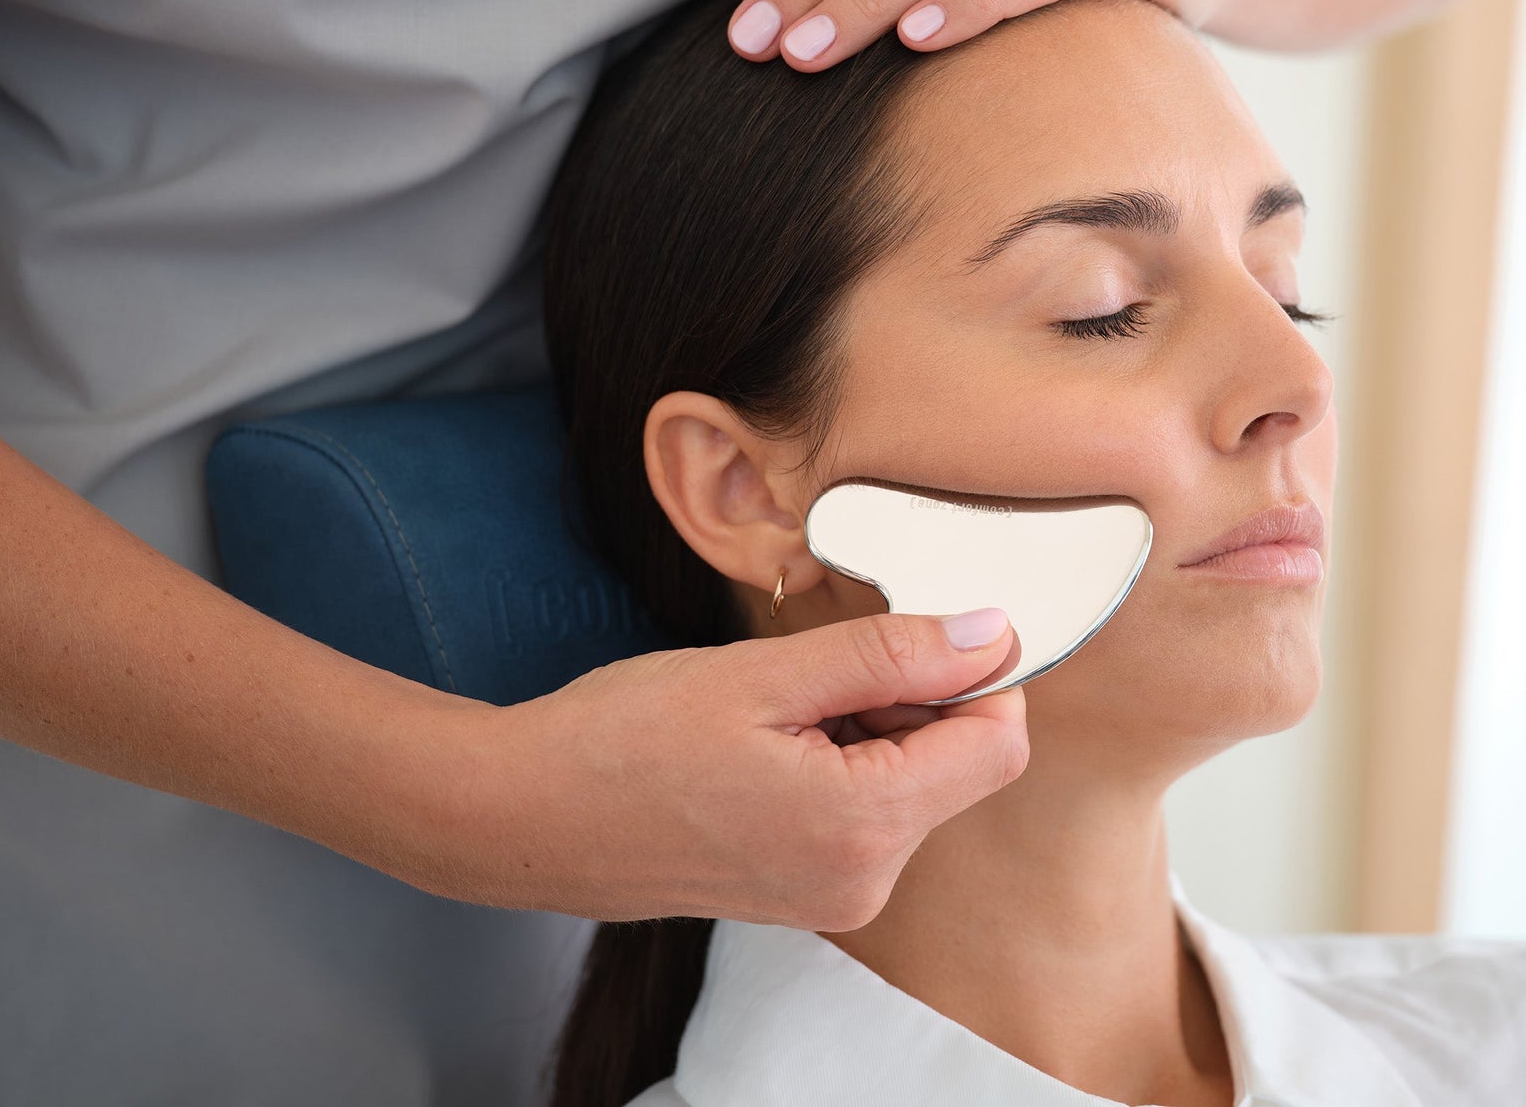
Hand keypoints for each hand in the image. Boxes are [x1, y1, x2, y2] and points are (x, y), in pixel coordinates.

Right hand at [467, 609, 1027, 927]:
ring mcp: (836, 895)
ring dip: (870, 726)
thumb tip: (992, 634)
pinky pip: (870, 811)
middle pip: (960, 764)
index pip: (1000, 743)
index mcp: (864, 827)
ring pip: (915, 782)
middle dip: (910, 699)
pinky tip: (768, 743)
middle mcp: (865, 881)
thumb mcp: (765, 673)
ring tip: (776, 711)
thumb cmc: (625, 738)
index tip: (912, 631)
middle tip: (812, 674)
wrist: (526, 815)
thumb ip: (891, 654)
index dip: (976, 672)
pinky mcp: (810, 893)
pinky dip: (843, 761)